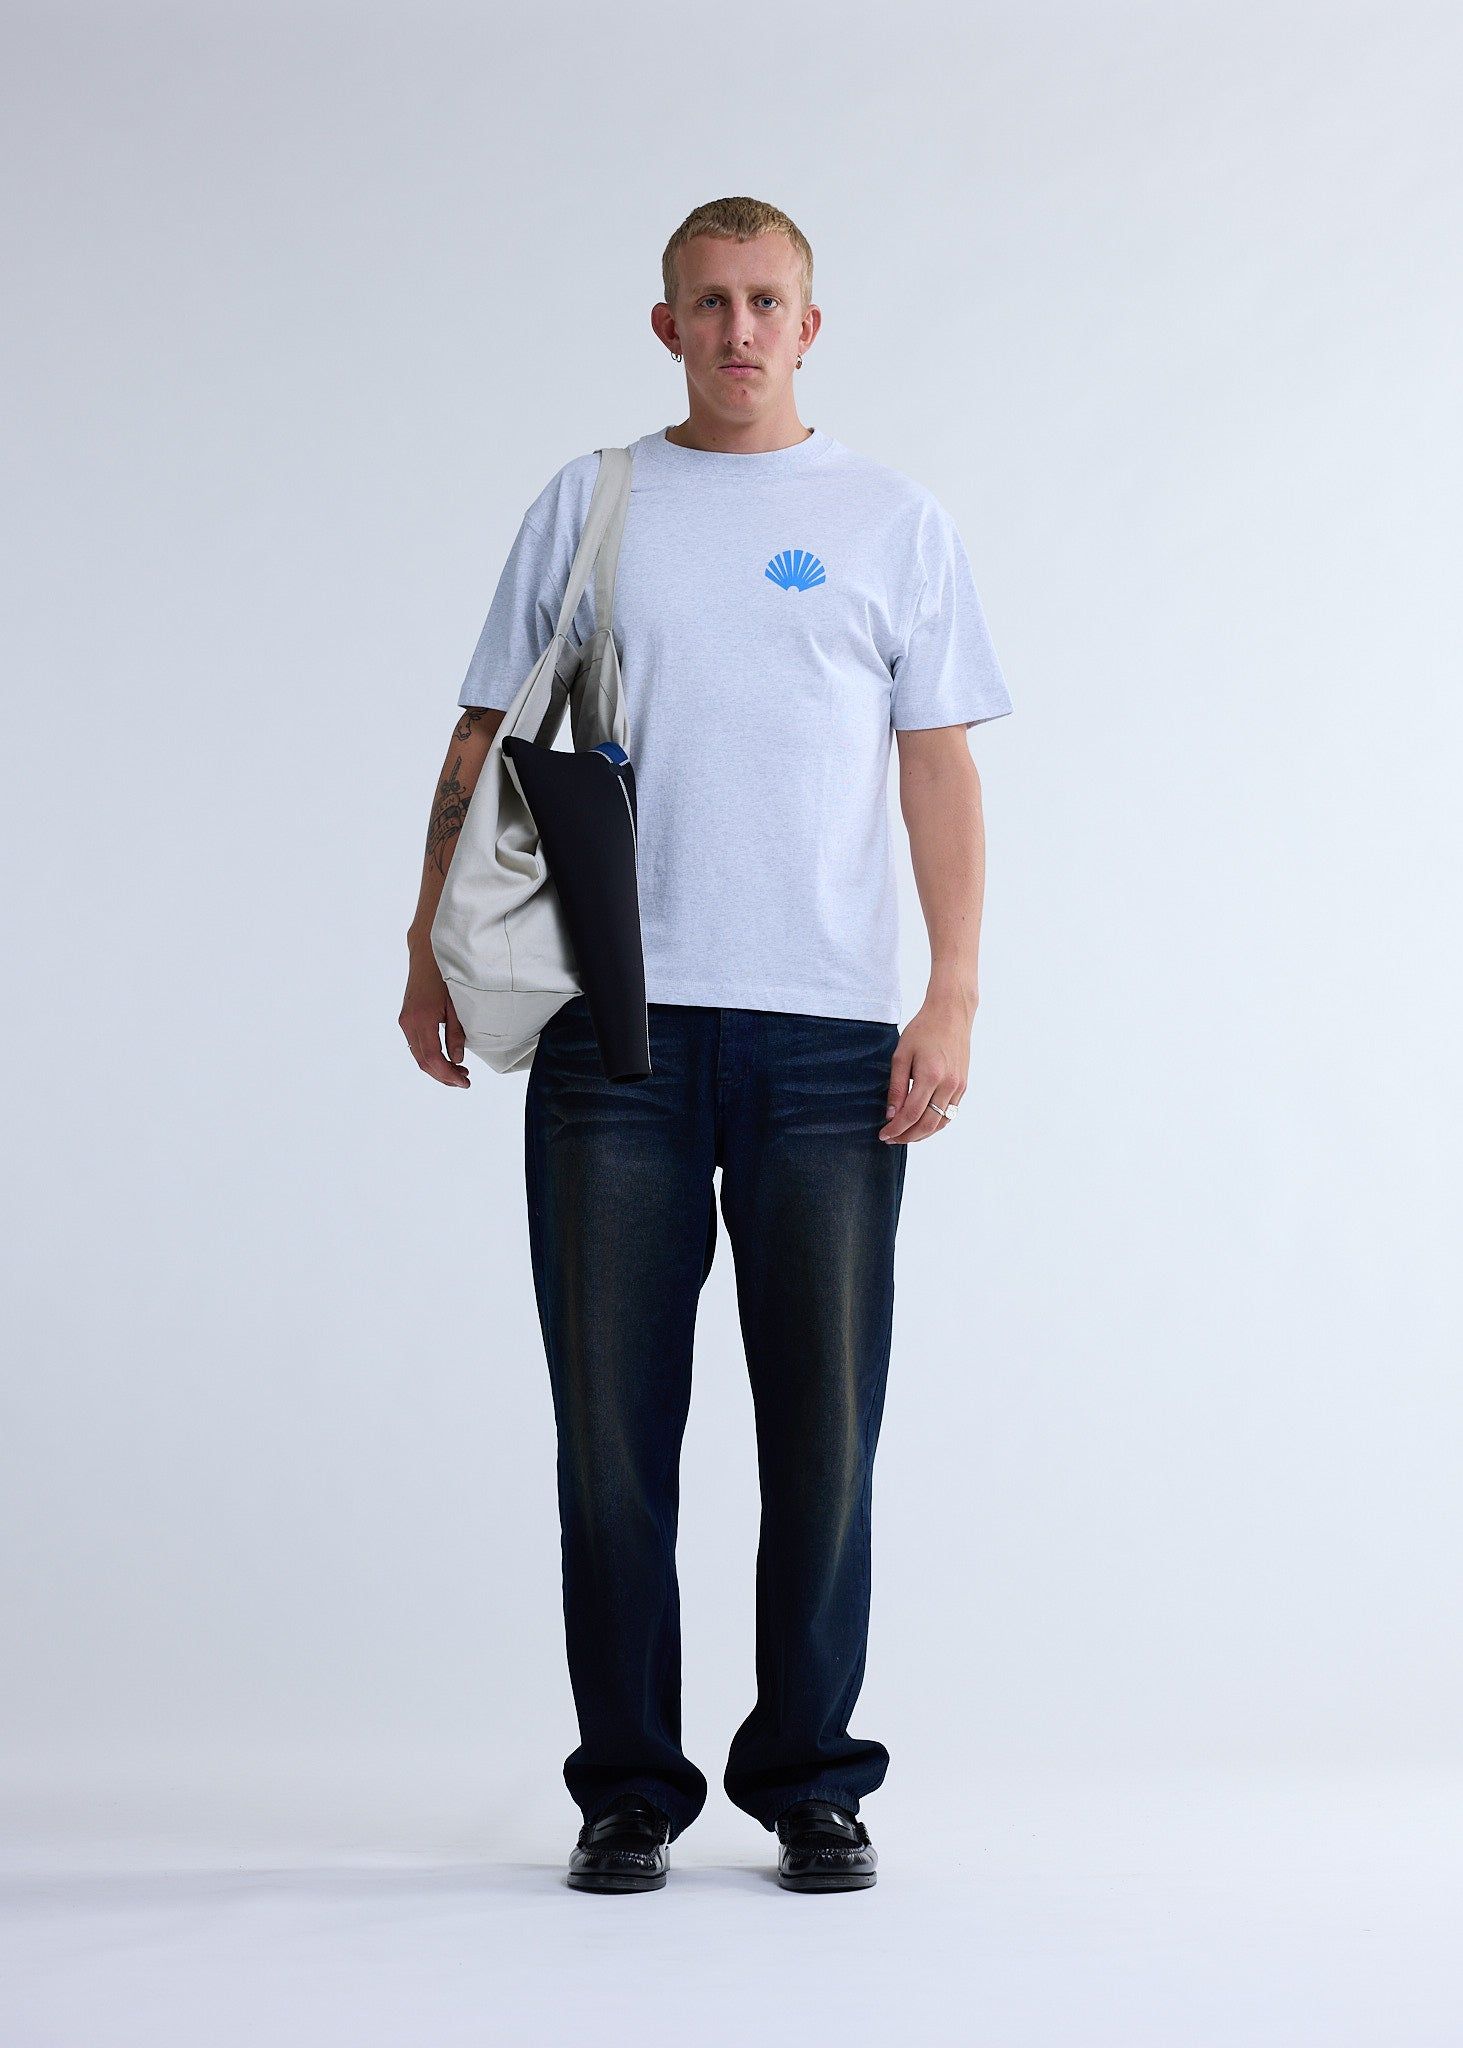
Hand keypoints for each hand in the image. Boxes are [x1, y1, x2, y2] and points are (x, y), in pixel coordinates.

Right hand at [400, 936, 470, 1087]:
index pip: (432, 1057)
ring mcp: (405, 1021)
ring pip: (418, 1055)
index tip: (464, 1081)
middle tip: (464, 1081)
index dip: (448, 1074)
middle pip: (423, 1061)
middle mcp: (408, 1023)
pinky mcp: (407, 1019)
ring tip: (459, 1072)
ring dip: (437, 1068)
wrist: (426, 953)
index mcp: (421, 1019)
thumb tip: (457, 1060)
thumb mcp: (456, 1004)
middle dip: (443, 1076)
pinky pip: (417, 1045)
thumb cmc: (445, 974)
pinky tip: (446, 1058)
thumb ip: (456, 1033)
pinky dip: (431, 1057)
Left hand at [879, 987, 971, 1142]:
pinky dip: (935, 1123)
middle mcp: (948, 1085)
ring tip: (904, 1135)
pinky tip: (921, 1123)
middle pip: (928, 1124)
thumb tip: (891, 1114)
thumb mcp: (901, 1055)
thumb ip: (896, 1086)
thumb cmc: (923, 1029)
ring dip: (922, 1134)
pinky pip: (950, 1113)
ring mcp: (959, 1086)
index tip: (884, 1134)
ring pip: (941, 1122)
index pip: (912, 1114)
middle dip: (907, 1136)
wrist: (951, 1014)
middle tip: (891, 1138)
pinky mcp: (963, 1085)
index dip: (896, 1128)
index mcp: (931, 1076)